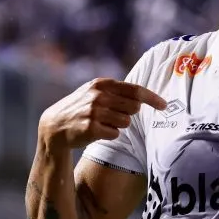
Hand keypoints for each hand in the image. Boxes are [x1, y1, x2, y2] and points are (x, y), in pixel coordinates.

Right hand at [39, 78, 166, 149]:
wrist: (55, 126)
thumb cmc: (80, 108)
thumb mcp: (94, 92)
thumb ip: (116, 91)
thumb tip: (143, 97)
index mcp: (101, 84)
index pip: (135, 90)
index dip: (152, 98)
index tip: (164, 105)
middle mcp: (99, 95)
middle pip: (133, 108)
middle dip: (128, 114)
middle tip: (113, 115)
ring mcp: (94, 112)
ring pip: (125, 122)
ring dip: (117, 125)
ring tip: (101, 123)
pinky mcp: (91, 128)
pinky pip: (115, 134)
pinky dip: (109, 134)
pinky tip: (96, 131)